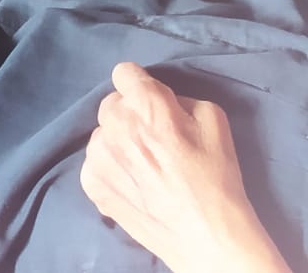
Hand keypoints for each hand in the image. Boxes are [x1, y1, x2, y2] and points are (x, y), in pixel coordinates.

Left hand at [80, 63, 293, 272]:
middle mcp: (116, 125)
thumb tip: (162, 101)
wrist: (204, 234)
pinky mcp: (91, 184)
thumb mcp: (214, 119)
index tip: (150, 101)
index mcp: (147, 105)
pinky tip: (133, 183)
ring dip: (118, 141)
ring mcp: (99, 156)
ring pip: (102, 134)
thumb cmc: (215, 176)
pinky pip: (94, 162)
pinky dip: (110, 168)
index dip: (140, 85)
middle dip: (130, 114)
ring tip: (144, 166)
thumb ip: (180, 99)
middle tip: (153, 138)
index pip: (124, 72)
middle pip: (111, 104)